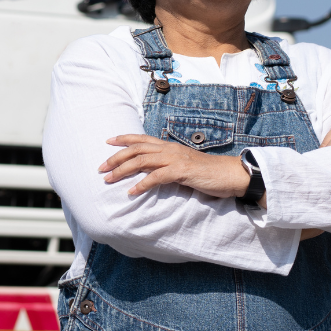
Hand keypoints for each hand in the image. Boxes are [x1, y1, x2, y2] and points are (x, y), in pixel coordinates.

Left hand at [99, 134, 250, 198]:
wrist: (230, 174)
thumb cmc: (207, 173)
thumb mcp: (183, 166)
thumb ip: (167, 166)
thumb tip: (151, 172)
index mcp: (169, 147)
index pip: (142, 139)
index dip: (124, 139)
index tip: (108, 141)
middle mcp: (170, 149)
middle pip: (136, 149)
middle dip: (116, 158)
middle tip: (101, 168)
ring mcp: (175, 159)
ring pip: (142, 161)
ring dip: (122, 170)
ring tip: (109, 180)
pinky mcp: (182, 171)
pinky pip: (156, 177)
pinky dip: (142, 184)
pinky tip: (132, 192)